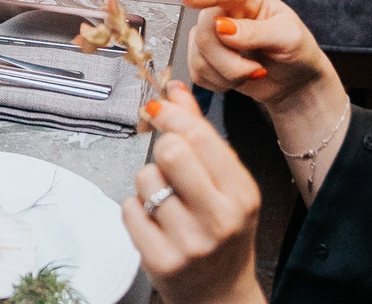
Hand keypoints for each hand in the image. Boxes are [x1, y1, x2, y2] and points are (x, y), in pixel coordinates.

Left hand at [127, 93, 264, 303]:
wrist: (221, 294)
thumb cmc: (222, 233)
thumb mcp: (226, 184)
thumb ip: (202, 134)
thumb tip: (177, 89)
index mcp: (242, 194)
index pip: (199, 136)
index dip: (172, 115)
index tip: (159, 110)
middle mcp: (221, 219)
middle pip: (170, 152)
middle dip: (162, 149)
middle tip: (168, 165)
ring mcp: (191, 244)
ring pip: (145, 179)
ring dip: (148, 184)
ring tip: (166, 202)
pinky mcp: (161, 262)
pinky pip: (129, 209)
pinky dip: (136, 210)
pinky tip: (155, 223)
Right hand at [180, 0, 350, 202]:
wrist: (297, 88)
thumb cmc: (299, 58)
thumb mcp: (288, 42)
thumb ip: (254, 35)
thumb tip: (226, 28)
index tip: (194, 0)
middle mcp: (227, 11)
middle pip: (205, 26)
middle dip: (228, 54)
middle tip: (254, 69)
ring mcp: (214, 36)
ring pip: (198, 50)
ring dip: (226, 72)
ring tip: (252, 76)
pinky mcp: (207, 60)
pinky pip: (198, 71)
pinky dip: (218, 82)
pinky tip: (237, 82)